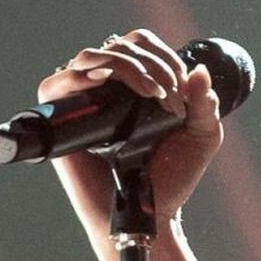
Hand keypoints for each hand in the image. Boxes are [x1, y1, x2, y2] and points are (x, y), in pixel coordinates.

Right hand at [37, 28, 225, 260]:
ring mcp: (82, 105)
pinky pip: (55, 84)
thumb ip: (206, 105)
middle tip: (168, 97)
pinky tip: (102, 82)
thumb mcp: (201, 137)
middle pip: (117, 45)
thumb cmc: (171, 178)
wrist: (151, 216)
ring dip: (125, 65)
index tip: (181, 88)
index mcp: (136, 86)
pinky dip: (77, 76)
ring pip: (90, 57)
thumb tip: (201, 71)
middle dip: (150, 64)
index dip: (162, 55)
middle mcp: (106, 90)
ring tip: (151, 93)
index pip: (139, 44)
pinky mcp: (60, 123)